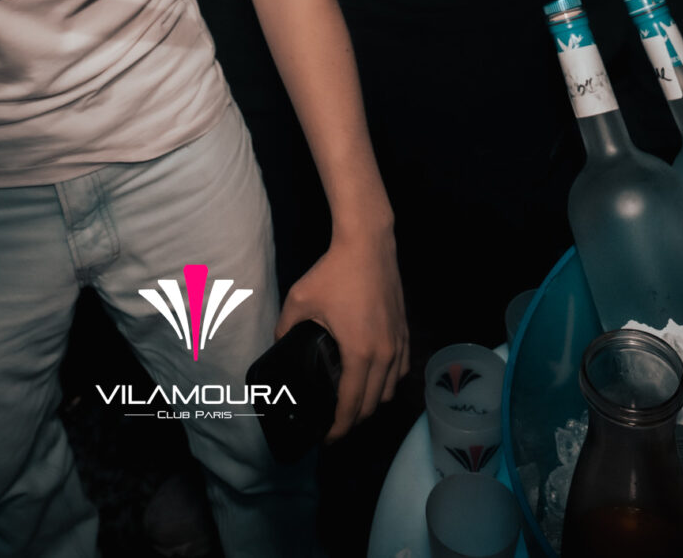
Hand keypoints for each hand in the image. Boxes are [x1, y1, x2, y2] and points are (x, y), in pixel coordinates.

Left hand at [276, 226, 408, 439]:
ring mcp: (399, 343)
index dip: (340, 428)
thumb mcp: (300, 301)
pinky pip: (400, 370)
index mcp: (360, 353)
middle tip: (335, 426)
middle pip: (374, 404)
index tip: (327, 438)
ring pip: (390, 390)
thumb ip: (286, 328)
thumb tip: (278, 343)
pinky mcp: (405, 331)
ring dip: (373, 403)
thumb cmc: (334, 272)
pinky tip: (374, 379)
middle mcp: (385, 354)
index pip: (352, 405)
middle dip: (355, 421)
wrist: (368, 244)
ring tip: (353, 405)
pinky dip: (387, 383)